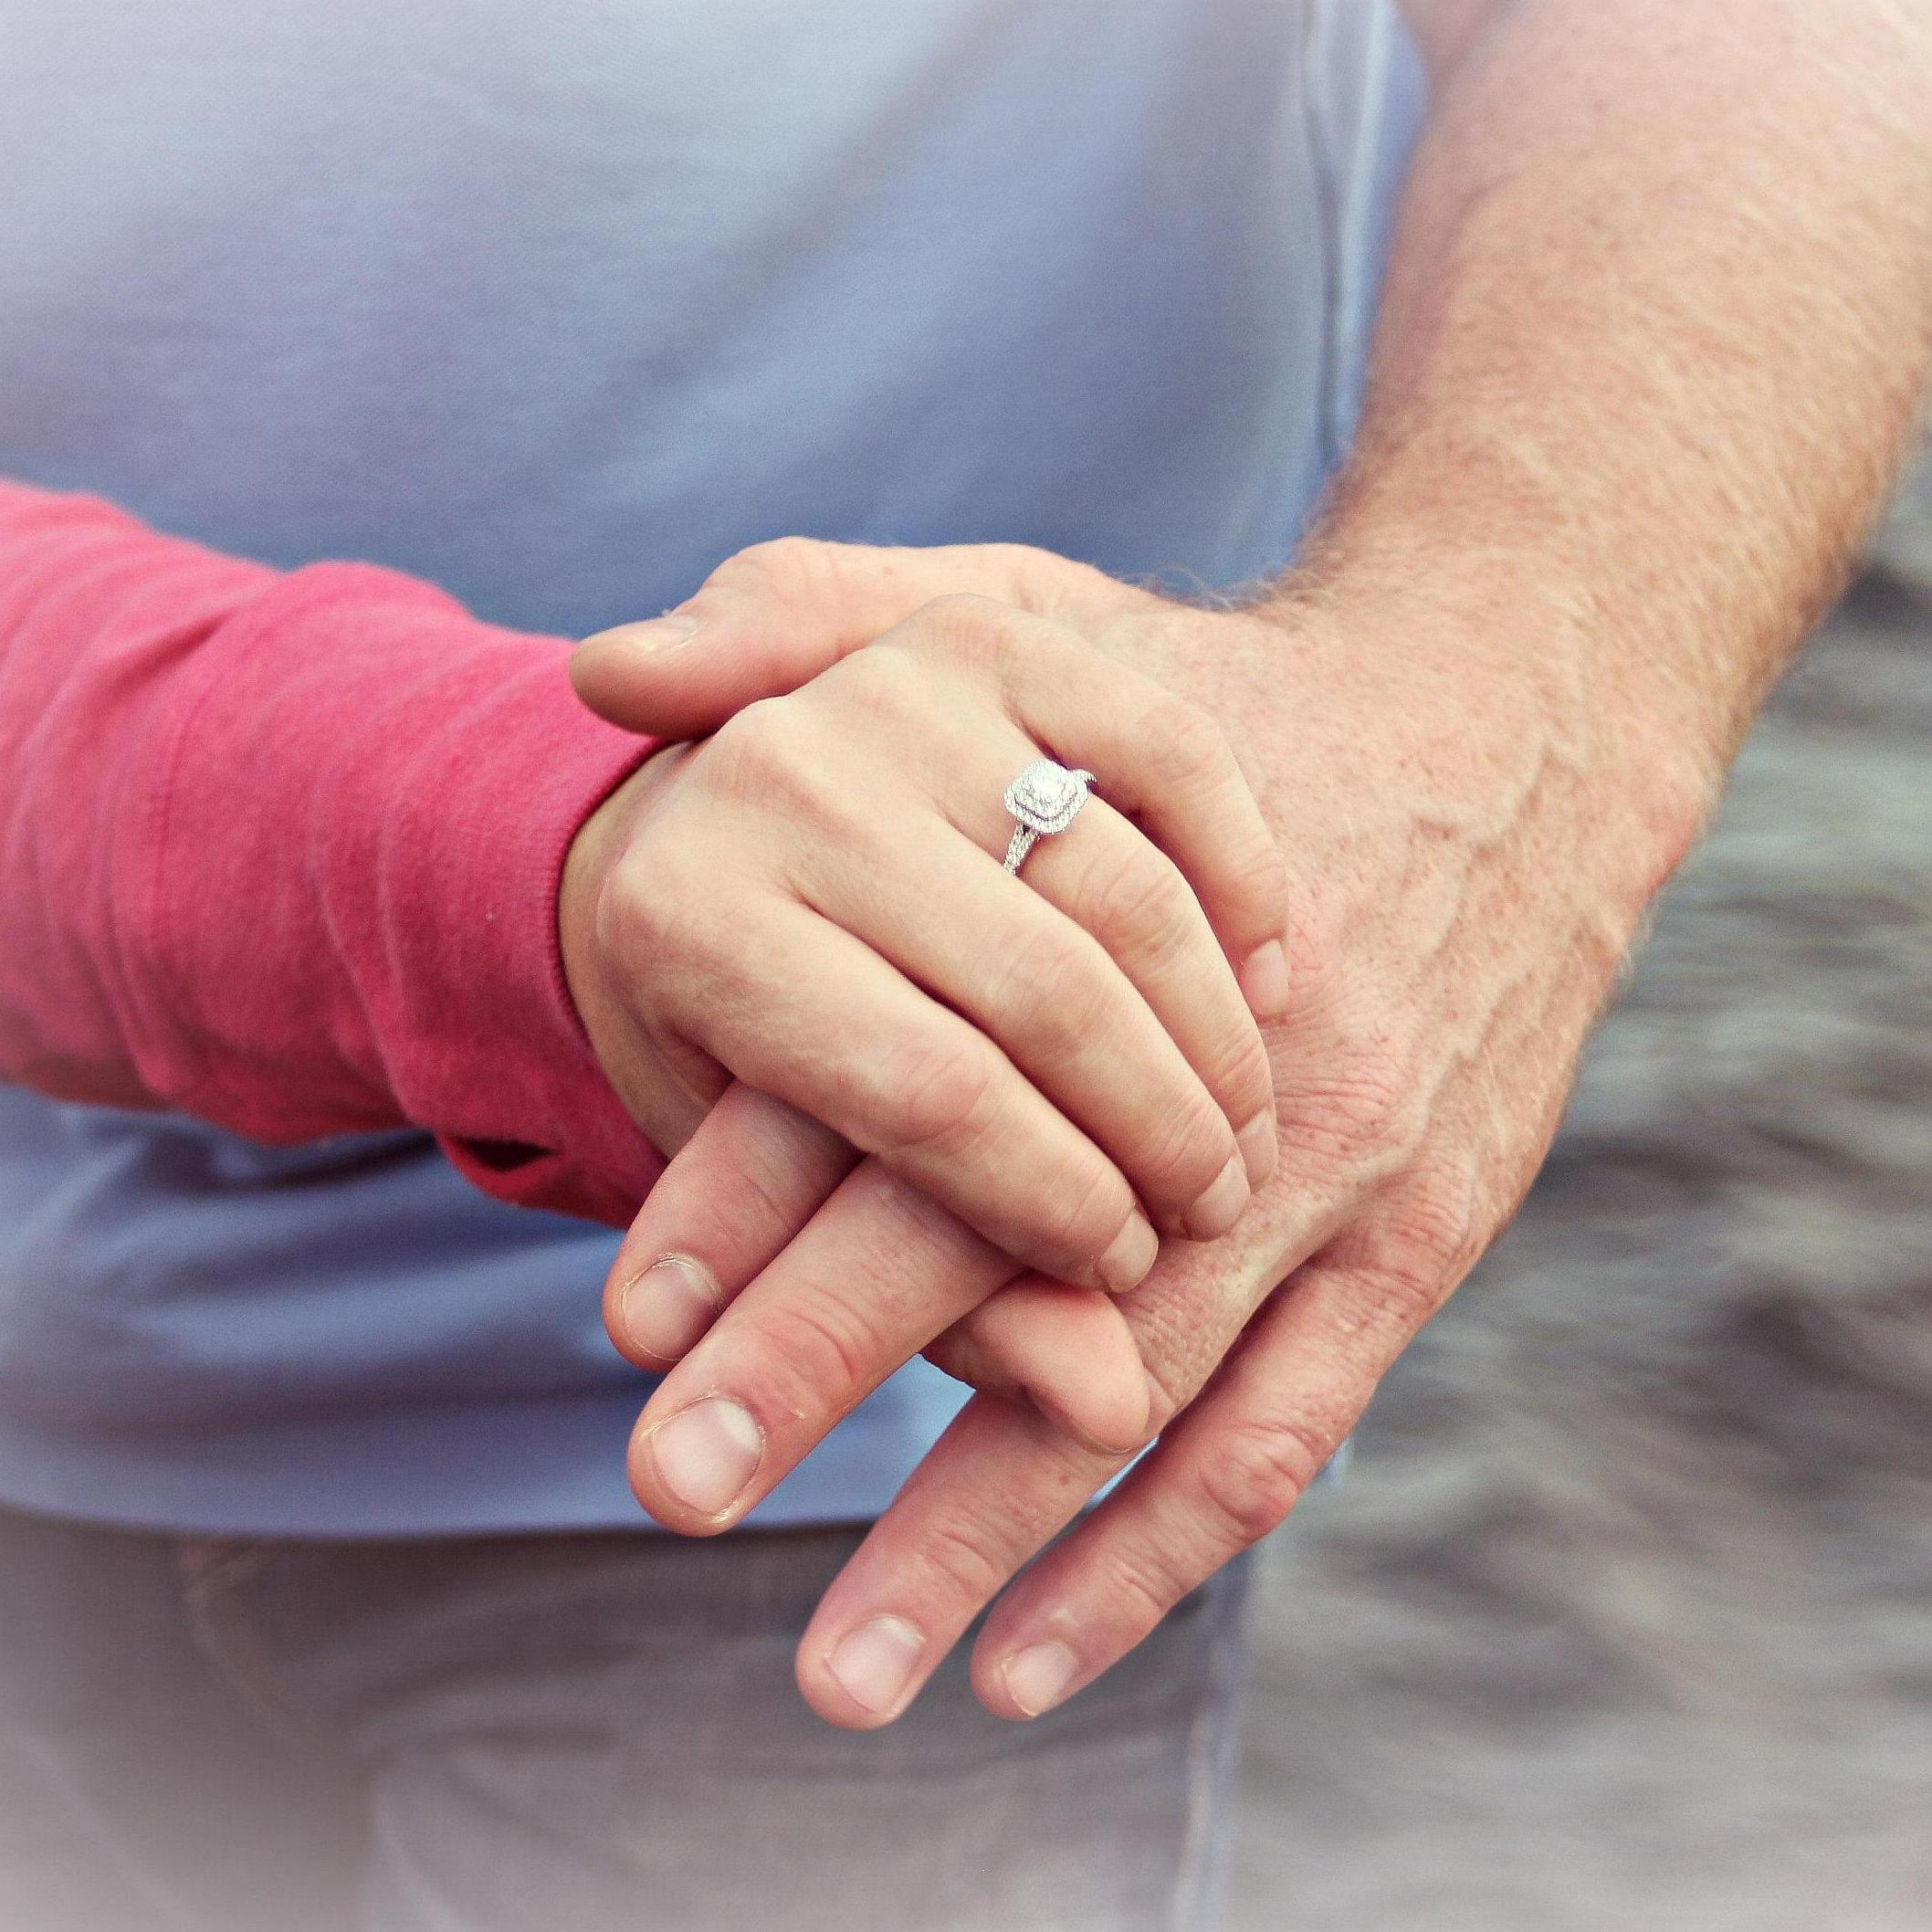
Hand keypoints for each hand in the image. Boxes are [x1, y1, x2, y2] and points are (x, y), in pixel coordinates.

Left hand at [576, 538, 1703, 1723]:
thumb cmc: (1228, 697)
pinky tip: (1032, 1660)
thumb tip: (601, 671)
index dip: (749, 1193)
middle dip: (818, 1365)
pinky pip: (1276, 1431)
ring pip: (1128, 1378)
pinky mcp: (1409, 1240)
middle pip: (978, 1230)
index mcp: (1075, 916)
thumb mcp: (1027, 615)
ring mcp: (1317, 1162)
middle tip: (671, 1486)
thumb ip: (812, 619)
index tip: (629, 1317)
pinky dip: (1149, 1559)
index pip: (883, 1070)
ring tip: (846, 1674)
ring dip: (978, 1530)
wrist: (1504, 723)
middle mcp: (1192, 1053)